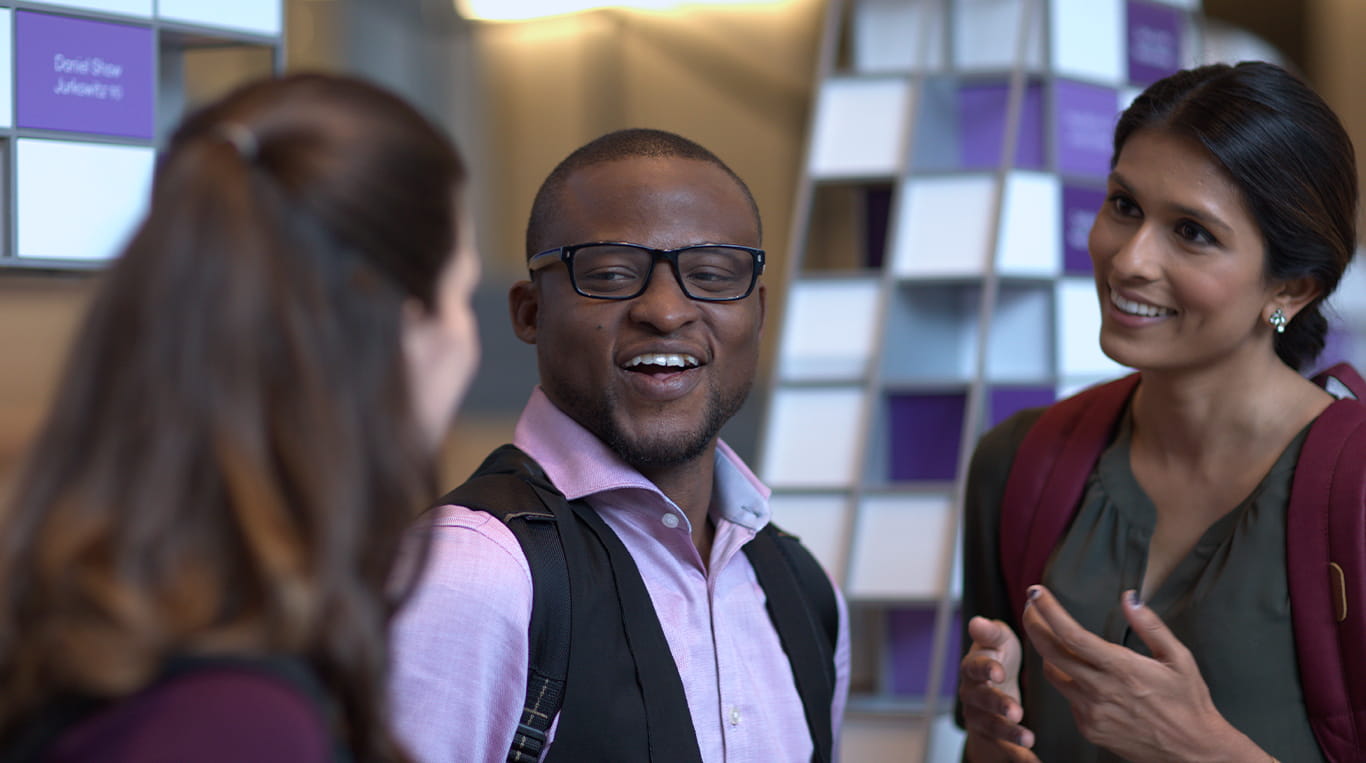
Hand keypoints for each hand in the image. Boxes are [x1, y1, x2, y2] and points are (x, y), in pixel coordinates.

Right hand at [958, 616, 1039, 761]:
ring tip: (1028, 738)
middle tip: (1015, 710)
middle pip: (981, 699)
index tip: (998, 672)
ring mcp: (979, 716)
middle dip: (997, 704)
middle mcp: (972, 693)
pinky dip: (1017, 756)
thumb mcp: (998, 639)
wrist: (993, 684)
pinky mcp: (991, 736)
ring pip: (990, 726)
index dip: (985, 669)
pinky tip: (1033, 761)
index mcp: (973, 667)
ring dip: (1008, 733)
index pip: (975, 666)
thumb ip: (990, 632)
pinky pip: (1003, 749)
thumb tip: (978, 621)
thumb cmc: (998, 657)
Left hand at [1021, 586, 1268, 762]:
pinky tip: (1088, 678)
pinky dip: (1071, 682)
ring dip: (1051, 654)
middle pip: (1049, 652)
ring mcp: (1092, 713)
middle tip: (1032, 607)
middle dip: (1034, 625)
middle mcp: (1101, 691)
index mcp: (1122, 669)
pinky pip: (1068, 698)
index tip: (1035, 592)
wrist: (1193, 751)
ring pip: (1054, 675)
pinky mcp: (1089, 729)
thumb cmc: (1189, 701)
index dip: (1049, 612)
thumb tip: (1129, 597)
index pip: (1072, 635)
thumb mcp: (1179, 658)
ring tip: (1059, 640)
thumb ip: (1150, 626)